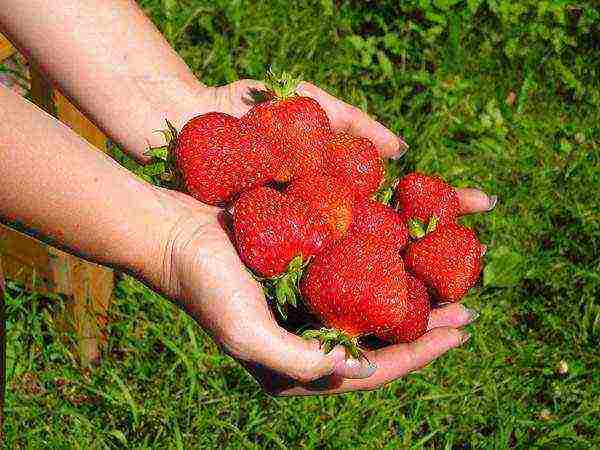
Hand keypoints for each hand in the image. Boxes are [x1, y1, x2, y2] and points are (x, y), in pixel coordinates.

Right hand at [154, 79, 496, 395]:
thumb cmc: (205, 285)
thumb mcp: (247, 335)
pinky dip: (384, 264)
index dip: (420, 352)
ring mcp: (308, 302)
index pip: (373, 369)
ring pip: (373, 304)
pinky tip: (409, 250)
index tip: (460, 330)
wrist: (175, 233)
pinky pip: (354, 271)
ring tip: (450, 282)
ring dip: (411, 295)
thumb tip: (361, 372)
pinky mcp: (305, 269)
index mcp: (297, 364)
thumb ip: (300, 363)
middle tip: (468, 307)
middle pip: (381, 338)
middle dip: (427, 327)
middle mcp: (308, 336)